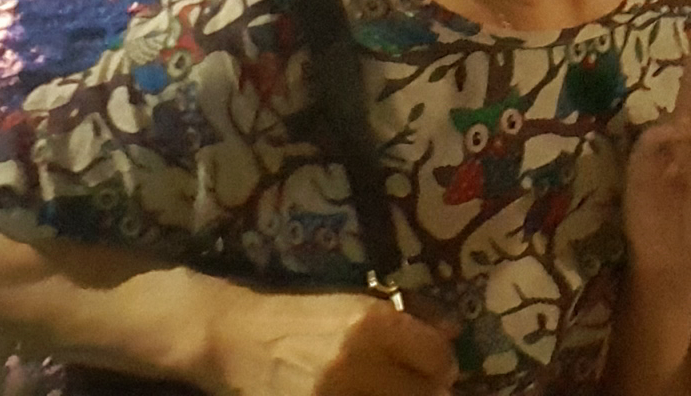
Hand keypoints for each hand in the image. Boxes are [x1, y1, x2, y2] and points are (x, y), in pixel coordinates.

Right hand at [205, 285, 457, 395]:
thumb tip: (453, 331)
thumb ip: (408, 317)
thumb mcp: (357, 303)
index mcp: (373, 323)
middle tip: (418, 387)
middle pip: (424, 394)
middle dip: (426, 391)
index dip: (442, 365)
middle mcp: (357, 361)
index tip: (435, 369)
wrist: (237, 338)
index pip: (439, 358)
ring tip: (393, 390)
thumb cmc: (302, 316)